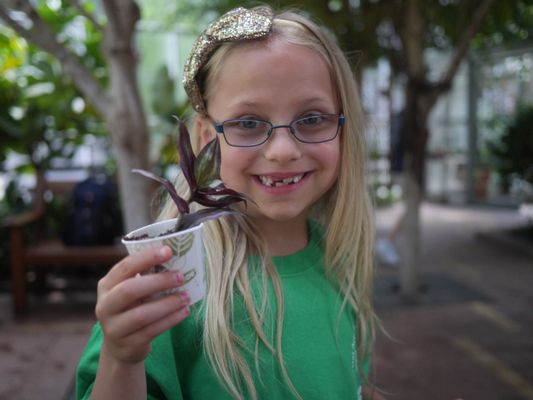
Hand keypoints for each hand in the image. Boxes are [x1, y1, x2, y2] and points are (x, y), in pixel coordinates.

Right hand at [95, 245, 189, 363]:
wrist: (121, 346)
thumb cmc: (132, 308)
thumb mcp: (132, 290)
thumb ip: (146, 276)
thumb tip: (177, 257)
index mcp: (107, 285)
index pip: (125, 267)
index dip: (146, 257)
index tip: (168, 251)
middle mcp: (105, 306)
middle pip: (130, 290)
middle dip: (158, 281)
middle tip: (181, 276)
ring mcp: (114, 327)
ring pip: (142, 314)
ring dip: (168, 304)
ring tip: (186, 297)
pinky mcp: (128, 345)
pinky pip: (152, 331)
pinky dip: (170, 320)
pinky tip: (184, 312)